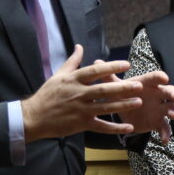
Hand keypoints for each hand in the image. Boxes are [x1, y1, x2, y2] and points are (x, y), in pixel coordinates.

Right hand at [22, 45, 144, 140]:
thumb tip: (80, 46)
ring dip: (122, 105)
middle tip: (138, 85)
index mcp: (73, 80)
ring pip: (105, 108)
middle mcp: (78, 94)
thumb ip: (73, 61)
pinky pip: (101, 126)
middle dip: (122, 88)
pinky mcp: (81, 124)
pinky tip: (128, 127)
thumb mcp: (58, 75)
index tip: (126, 64)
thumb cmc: (48, 94)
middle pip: (103, 90)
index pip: (95, 71)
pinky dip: (115, 128)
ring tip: (138, 101)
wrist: (34, 117)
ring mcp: (80, 110)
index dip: (111, 67)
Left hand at [114, 67, 173, 142]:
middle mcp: (157, 95)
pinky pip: (165, 128)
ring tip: (171, 115)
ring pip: (171, 108)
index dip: (160, 77)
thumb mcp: (116, 87)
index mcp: (147, 84)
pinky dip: (166, 133)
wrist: (124, 112)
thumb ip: (109, 77)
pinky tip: (164, 140)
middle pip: (169, 91)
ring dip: (173, 111)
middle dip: (173, 93)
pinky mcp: (158, 122)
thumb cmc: (123, 95)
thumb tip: (97, 62)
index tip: (164, 78)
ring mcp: (159, 109)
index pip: (155, 78)